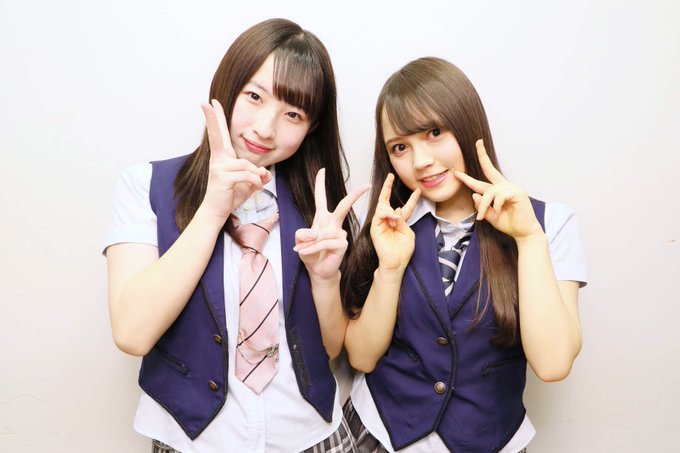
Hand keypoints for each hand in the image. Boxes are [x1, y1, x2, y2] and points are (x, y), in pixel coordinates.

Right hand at [200, 99, 270, 220]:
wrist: (217, 212)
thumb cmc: (230, 196)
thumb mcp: (248, 183)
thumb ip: (257, 175)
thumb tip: (265, 173)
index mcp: (222, 157)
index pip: (219, 134)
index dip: (215, 119)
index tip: (210, 103)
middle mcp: (218, 159)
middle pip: (217, 135)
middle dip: (213, 118)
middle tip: (207, 102)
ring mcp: (219, 167)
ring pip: (247, 165)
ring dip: (256, 177)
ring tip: (256, 185)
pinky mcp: (222, 177)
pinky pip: (247, 175)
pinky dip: (255, 182)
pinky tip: (256, 188)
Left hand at [294, 169, 369, 280]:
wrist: (317, 270)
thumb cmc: (310, 253)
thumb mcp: (299, 241)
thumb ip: (302, 233)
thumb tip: (315, 232)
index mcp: (322, 218)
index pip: (321, 198)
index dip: (320, 184)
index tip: (322, 170)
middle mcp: (333, 223)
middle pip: (343, 206)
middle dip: (355, 195)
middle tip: (367, 185)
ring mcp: (340, 233)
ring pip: (322, 233)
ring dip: (310, 243)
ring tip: (302, 250)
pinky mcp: (343, 243)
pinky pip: (325, 242)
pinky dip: (313, 248)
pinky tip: (307, 252)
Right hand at [370, 173, 420, 271]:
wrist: (396, 262)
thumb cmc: (403, 250)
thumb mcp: (408, 232)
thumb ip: (404, 220)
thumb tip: (397, 209)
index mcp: (399, 222)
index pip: (406, 207)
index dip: (412, 199)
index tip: (418, 190)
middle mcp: (388, 221)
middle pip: (387, 201)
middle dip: (387, 187)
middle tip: (390, 175)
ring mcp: (380, 223)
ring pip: (383, 207)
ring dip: (391, 211)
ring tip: (396, 221)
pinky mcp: (375, 227)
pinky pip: (379, 214)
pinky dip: (387, 214)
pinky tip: (393, 220)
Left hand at [454, 140, 542, 240]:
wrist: (524, 233)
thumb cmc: (508, 224)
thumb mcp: (490, 216)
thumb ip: (481, 206)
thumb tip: (473, 194)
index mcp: (498, 191)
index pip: (482, 181)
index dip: (468, 177)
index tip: (456, 172)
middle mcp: (504, 186)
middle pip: (490, 169)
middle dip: (483, 155)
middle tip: (478, 142)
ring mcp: (512, 188)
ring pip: (489, 192)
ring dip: (483, 205)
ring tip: (482, 217)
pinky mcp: (518, 192)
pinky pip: (499, 196)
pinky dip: (496, 206)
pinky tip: (499, 212)